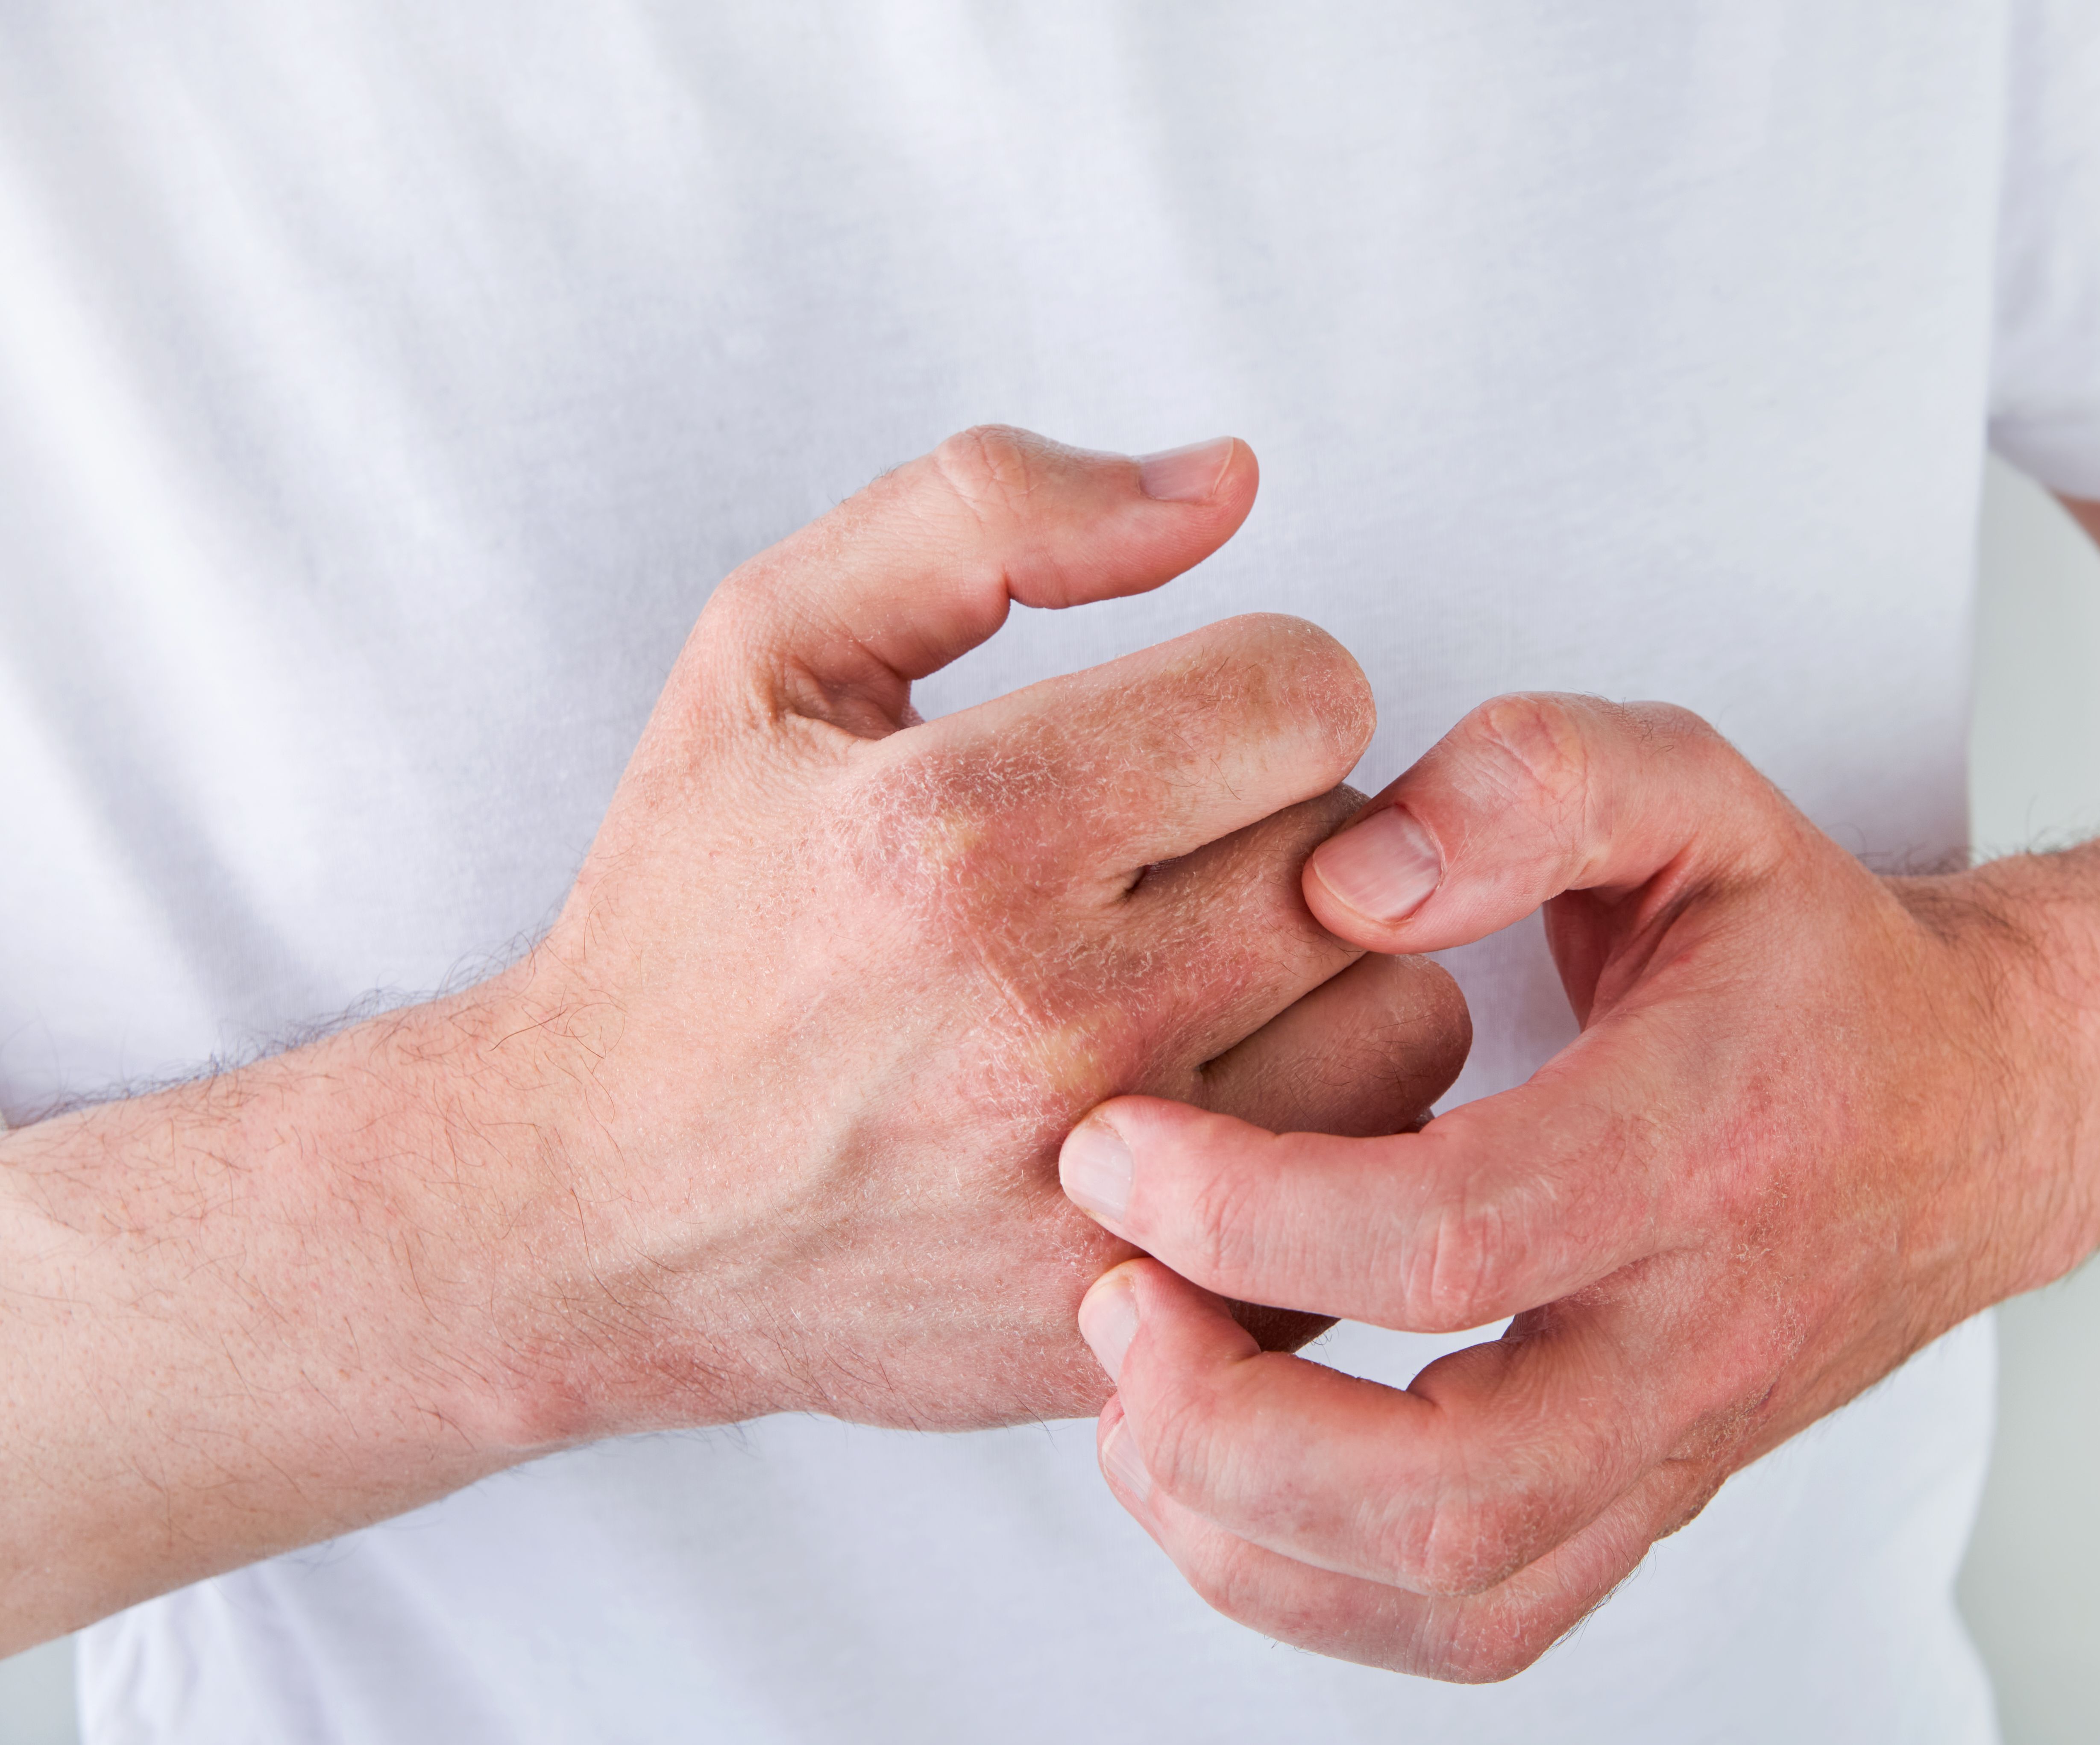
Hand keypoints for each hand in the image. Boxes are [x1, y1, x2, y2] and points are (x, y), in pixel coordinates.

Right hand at [465, 426, 1466, 1438]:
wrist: (591, 1210)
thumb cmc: (693, 911)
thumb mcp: (772, 646)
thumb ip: (994, 514)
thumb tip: (1229, 478)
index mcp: (960, 827)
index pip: (1310, 692)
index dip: (1259, 689)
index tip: (1181, 736)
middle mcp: (1042, 1017)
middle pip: (1367, 856)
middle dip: (1289, 830)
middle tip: (1166, 865)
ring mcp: (1099, 1192)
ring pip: (1410, 1021)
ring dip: (1336, 985)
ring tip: (1200, 986)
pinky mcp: (1138, 1322)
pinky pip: (1371, 1190)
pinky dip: (1320, 1138)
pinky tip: (1204, 1111)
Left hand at [1058, 694, 2082, 1679]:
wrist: (1975, 1108)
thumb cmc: (1800, 947)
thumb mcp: (1698, 793)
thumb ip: (1536, 779)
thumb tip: (1348, 884)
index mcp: (1711, 1142)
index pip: (1456, 1238)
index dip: (1248, 1210)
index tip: (1111, 1145)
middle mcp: (1706, 1332)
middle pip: (1453, 1487)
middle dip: (1230, 1422)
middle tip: (1105, 1295)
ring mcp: (1682, 1441)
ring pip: (1458, 1592)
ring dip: (1248, 1530)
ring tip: (1129, 1395)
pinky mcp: (1650, 1500)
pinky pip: (1480, 1626)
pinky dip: (1313, 1594)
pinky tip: (1207, 1477)